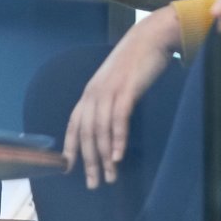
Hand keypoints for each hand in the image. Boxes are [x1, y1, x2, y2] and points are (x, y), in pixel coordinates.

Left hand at [62, 7, 180, 188]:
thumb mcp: (116, 84)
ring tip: (110, 177)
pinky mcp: (127, 89)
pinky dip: (117, 139)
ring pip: (101, 130)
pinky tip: (119, 156)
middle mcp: (94, 93)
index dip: (70, 147)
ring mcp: (109, 91)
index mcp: (90, 93)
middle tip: (94, 184)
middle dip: (89, 161)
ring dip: (105, 157)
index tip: (69, 169)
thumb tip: (110, 126)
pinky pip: (119, 118)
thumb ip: (110, 102)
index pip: (74, 125)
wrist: (151, 37)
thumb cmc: (136, 64)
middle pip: (87, 133)